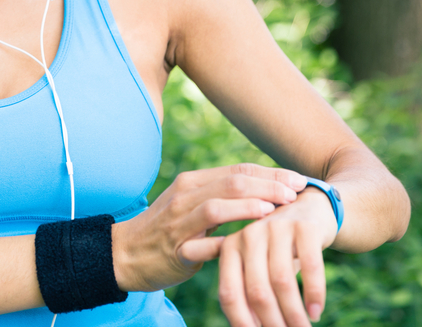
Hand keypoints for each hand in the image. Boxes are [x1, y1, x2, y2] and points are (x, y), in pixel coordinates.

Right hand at [112, 164, 307, 292]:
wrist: (123, 253)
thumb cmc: (166, 229)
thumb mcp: (191, 204)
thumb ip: (221, 195)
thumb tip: (264, 189)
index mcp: (193, 181)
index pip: (238, 169)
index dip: (271, 173)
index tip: (298, 180)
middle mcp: (185, 195)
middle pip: (233, 181)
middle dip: (269, 185)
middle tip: (296, 192)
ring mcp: (179, 221)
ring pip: (218, 205)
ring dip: (249, 206)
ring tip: (276, 209)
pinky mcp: (176, 248)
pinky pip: (203, 244)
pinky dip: (227, 241)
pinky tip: (248, 243)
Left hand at [217, 188, 337, 325]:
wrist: (311, 208)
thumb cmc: (278, 248)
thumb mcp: (257, 264)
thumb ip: (246, 290)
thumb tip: (247, 326)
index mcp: (230, 247)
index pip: (229, 293)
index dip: (241, 321)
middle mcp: (249, 234)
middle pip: (257, 291)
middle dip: (273, 322)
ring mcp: (277, 228)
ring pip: (283, 282)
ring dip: (294, 314)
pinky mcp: (305, 226)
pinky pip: (311, 266)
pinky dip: (314, 294)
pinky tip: (316, 312)